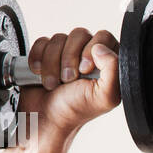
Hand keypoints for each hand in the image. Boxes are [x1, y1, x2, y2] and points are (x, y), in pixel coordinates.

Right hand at [18, 27, 120, 143]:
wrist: (44, 119)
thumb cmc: (75, 110)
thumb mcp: (104, 96)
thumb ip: (114, 70)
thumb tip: (101, 47)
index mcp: (108, 64)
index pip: (104, 37)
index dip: (92, 50)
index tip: (85, 70)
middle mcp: (89, 56)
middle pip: (80, 34)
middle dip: (69, 58)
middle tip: (67, 80)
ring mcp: (66, 54)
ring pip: (59, 38)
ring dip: (52, 63)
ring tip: (53, 83)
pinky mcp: (47, 54)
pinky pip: (42, 42)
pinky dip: (38, 58)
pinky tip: (39, 74)